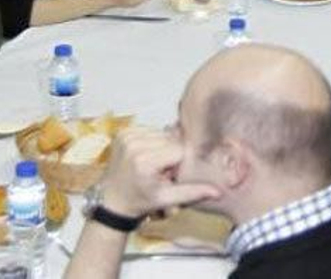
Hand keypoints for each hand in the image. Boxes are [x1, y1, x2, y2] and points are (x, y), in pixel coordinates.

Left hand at [97, 127, 222, 218]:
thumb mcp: (167, 199)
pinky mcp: (123, 133)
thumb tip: (218, 192)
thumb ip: (193, 192)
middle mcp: (134, 145)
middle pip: (171, 140)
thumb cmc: (139, 200)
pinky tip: (146, 155)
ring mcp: (126, 137)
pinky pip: (150, 130)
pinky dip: (152, 141)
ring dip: (163, 146)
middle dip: (171, 154)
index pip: (179, 150)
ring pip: (162, 133)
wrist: (112, 200)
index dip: (179, 163)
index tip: (170, 175)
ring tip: (153, 164)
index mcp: (145, 162)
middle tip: (161, 172)